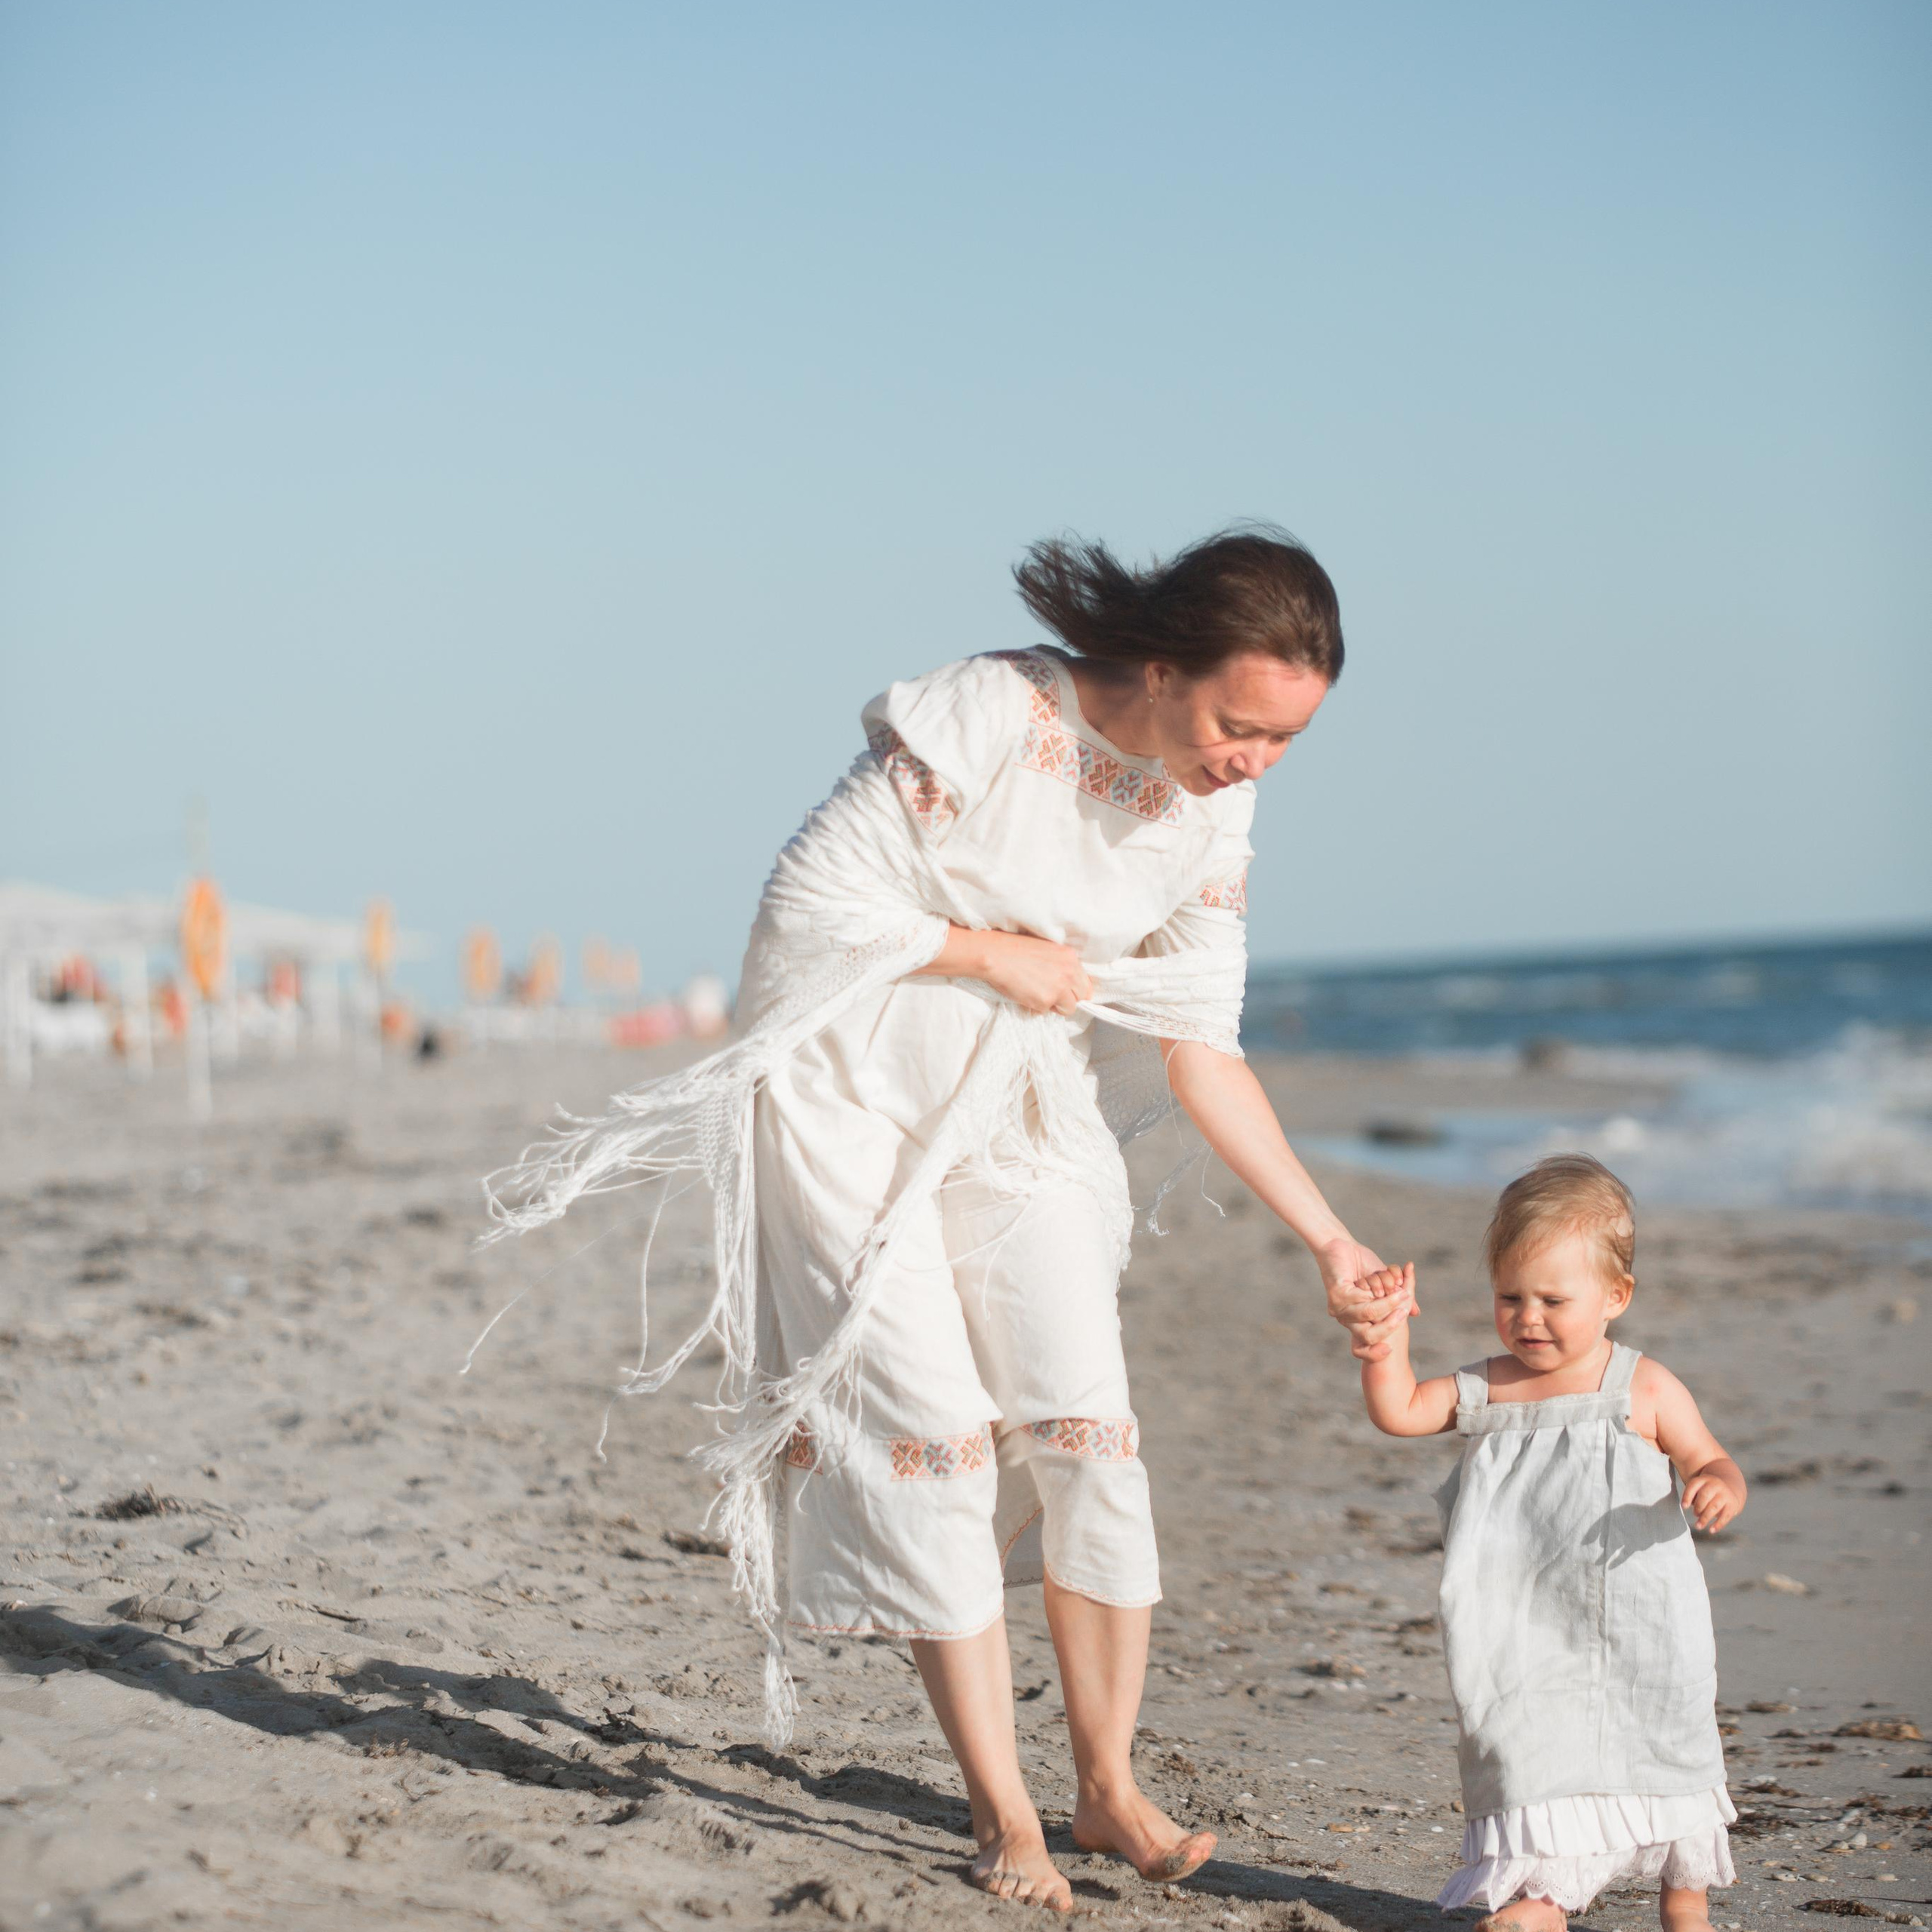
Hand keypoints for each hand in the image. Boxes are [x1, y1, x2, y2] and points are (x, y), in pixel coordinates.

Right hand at [977, 932, 1093, 1016]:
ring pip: (1068, 1009)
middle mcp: (1069, 972)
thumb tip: (1067, 984)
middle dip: (1068, 999)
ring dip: (1055, 1006)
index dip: (1075, 990)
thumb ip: (1061, 965)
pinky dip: (1037, 1006)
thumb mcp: (1047, 950)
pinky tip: (1026, 994)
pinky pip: (1047, 1011)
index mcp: (1071, 957)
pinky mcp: (1045, 1000)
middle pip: (1081, 998)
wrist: (995, 955)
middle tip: (1051, 995)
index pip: (1085, 983)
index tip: (1067, 992)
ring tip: (1037, 994)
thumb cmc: (1015, 949)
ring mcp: (1058, 988)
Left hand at [1319, 1240, 1415, 1360]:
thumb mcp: (1386, 1284)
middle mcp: (1345, 1318)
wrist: (1341, 1244)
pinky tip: (1386, 1281)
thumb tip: (1415, 1313)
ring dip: (1388, 1304)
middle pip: (1369, 1336)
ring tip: (1401, 1293)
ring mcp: (1339, 1307)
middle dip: (1390, 1326)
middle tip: (1403, 1312)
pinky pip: (1363, 1299)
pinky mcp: (1337, 1294)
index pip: (1363, 1347)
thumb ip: (1399, 1298)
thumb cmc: (1362, 1265)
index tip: (1390, 1349)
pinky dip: (1378, 1290)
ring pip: (1369, 1315)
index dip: (1375, 1353)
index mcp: (1356, 1321)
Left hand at [1681, 1469, 1741, 1533]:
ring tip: (1698, 1526)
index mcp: (1704, 1479)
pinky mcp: (1732, 1505)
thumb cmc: (1707, 1491)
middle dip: (1698, 1507)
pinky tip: (1711, 1530)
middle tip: (1695, 1514)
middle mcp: (1715, 1485)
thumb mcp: (1699, 1488)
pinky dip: (1718, 1524)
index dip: (1687, 1496)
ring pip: (1714, 1507)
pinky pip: (1725, 1516)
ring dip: (1705, 1518)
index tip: (1684, 1507)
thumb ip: (1692, 1495)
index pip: (1693, 1485)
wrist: (1730, 1488)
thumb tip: (1686, 1506)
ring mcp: (1725, 1495)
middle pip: (1704, 1496)